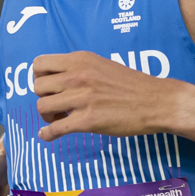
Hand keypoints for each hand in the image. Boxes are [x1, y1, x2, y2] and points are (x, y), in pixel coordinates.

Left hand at [32, 51, 183, 141]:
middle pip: (37, 86)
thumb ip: (80, 69)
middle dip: (43, 98)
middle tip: (56, 106)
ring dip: (47, 116)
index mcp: (80, 60)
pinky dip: (47, 134)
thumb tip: (59, 81)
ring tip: (59, 119)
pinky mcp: (87, 120)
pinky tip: (48, 136)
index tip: (49, 87)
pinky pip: (55, 128)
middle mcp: (77, 76)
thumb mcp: (102, 65)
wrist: (156, 101)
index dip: (39, 77)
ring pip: (42, 106)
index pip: (39, 64)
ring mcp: (82, 98)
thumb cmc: (133, 85)